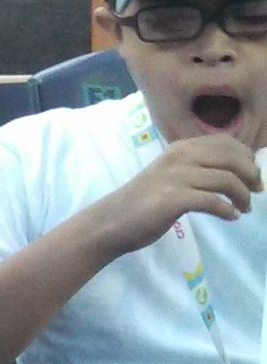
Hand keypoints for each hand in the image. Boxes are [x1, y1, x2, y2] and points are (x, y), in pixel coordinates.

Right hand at [98, 134, 261, 252]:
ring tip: (244, 208)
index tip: (253, 175)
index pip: (226, 143)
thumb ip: (197, 167)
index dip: (247, 157)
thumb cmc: (143, 200)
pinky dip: (227, 210)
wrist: (111, 221)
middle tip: (256, 191)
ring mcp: (176, 177)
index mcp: (181, 147)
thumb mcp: (172, 173)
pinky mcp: (174, 199)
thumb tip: (236, 169)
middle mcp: (180, 157)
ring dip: (242, 196)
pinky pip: (213, 202)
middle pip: (232, 159)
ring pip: (227, 180)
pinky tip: (230, 217)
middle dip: (251, 176)